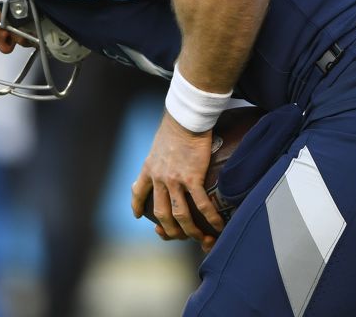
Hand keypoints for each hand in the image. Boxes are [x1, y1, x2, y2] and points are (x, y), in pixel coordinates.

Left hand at [131, 110, 224, 252]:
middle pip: (160, 213)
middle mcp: (159, 178)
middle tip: (179, 236)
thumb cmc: (177, 125)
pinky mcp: (192, 178)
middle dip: (169, 230)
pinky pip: (201, 204)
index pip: (138, 192)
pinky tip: (218, 225)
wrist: (187, 118)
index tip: (138, 216)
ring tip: (200, 238)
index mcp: (149, 168)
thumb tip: (163, 153)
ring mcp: (175, 180)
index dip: (137, 207)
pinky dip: (210, 218)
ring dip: (189, 230)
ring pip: (179, 214)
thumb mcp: (159, 142)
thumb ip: (160, 154)